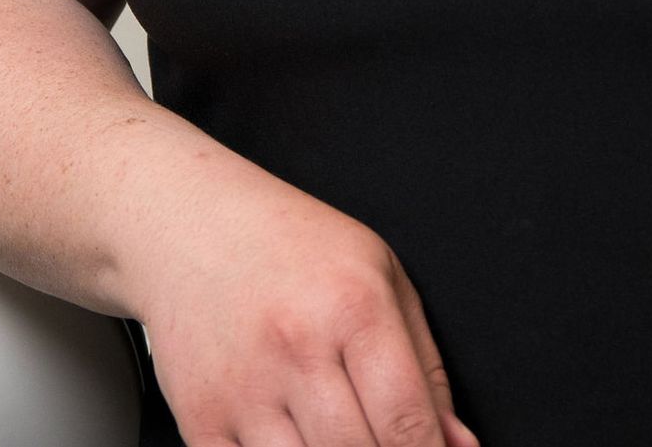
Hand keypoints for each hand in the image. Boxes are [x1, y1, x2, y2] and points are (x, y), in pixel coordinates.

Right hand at [128, 166, 480, 446]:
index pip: (407, 421)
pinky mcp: (201, 420)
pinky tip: (295, 440)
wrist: (193, 227)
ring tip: (340, 431)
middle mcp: (298, 348)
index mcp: (354, 306)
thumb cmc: (295, 247)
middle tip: (384, 440)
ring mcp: (244, 389)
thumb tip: (458, 445)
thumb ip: (426, 366)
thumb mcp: (381, 275)